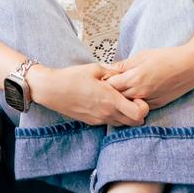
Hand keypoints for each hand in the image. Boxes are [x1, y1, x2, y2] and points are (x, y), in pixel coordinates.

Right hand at [31, 62, 147, 127]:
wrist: (50, 89)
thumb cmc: (71, 77)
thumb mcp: (94, 68)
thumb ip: (112, 71)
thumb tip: (123, 72)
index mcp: (110, 100)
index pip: (139, 114)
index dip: (143, 107)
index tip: (138, 97)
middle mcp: (107, 113)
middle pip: (134, 123)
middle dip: (138, 113)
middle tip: (131, 100)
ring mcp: (99, 119)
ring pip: (123, 124)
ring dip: (125, 115)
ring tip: (117, 101)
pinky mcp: (92, 122)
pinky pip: (109, 122)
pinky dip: (113, 116)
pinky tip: (105, 104)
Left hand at [107, 46, 193, 109]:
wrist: (191, 67)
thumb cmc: (168, 58)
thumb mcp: (142, 56)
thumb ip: (123, 65)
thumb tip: (107, 68)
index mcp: (135, 78)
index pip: (109, 85)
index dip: (104, 81)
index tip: (102, 76)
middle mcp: (140, 93)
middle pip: (116, 97)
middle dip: (110, 91)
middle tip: (109, 82)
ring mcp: (149, 101)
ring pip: (127, 104)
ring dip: (121, 98)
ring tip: (121, 87)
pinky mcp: (157, 105)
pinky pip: (139, 107)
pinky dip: (134, 102)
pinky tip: (134, 93)